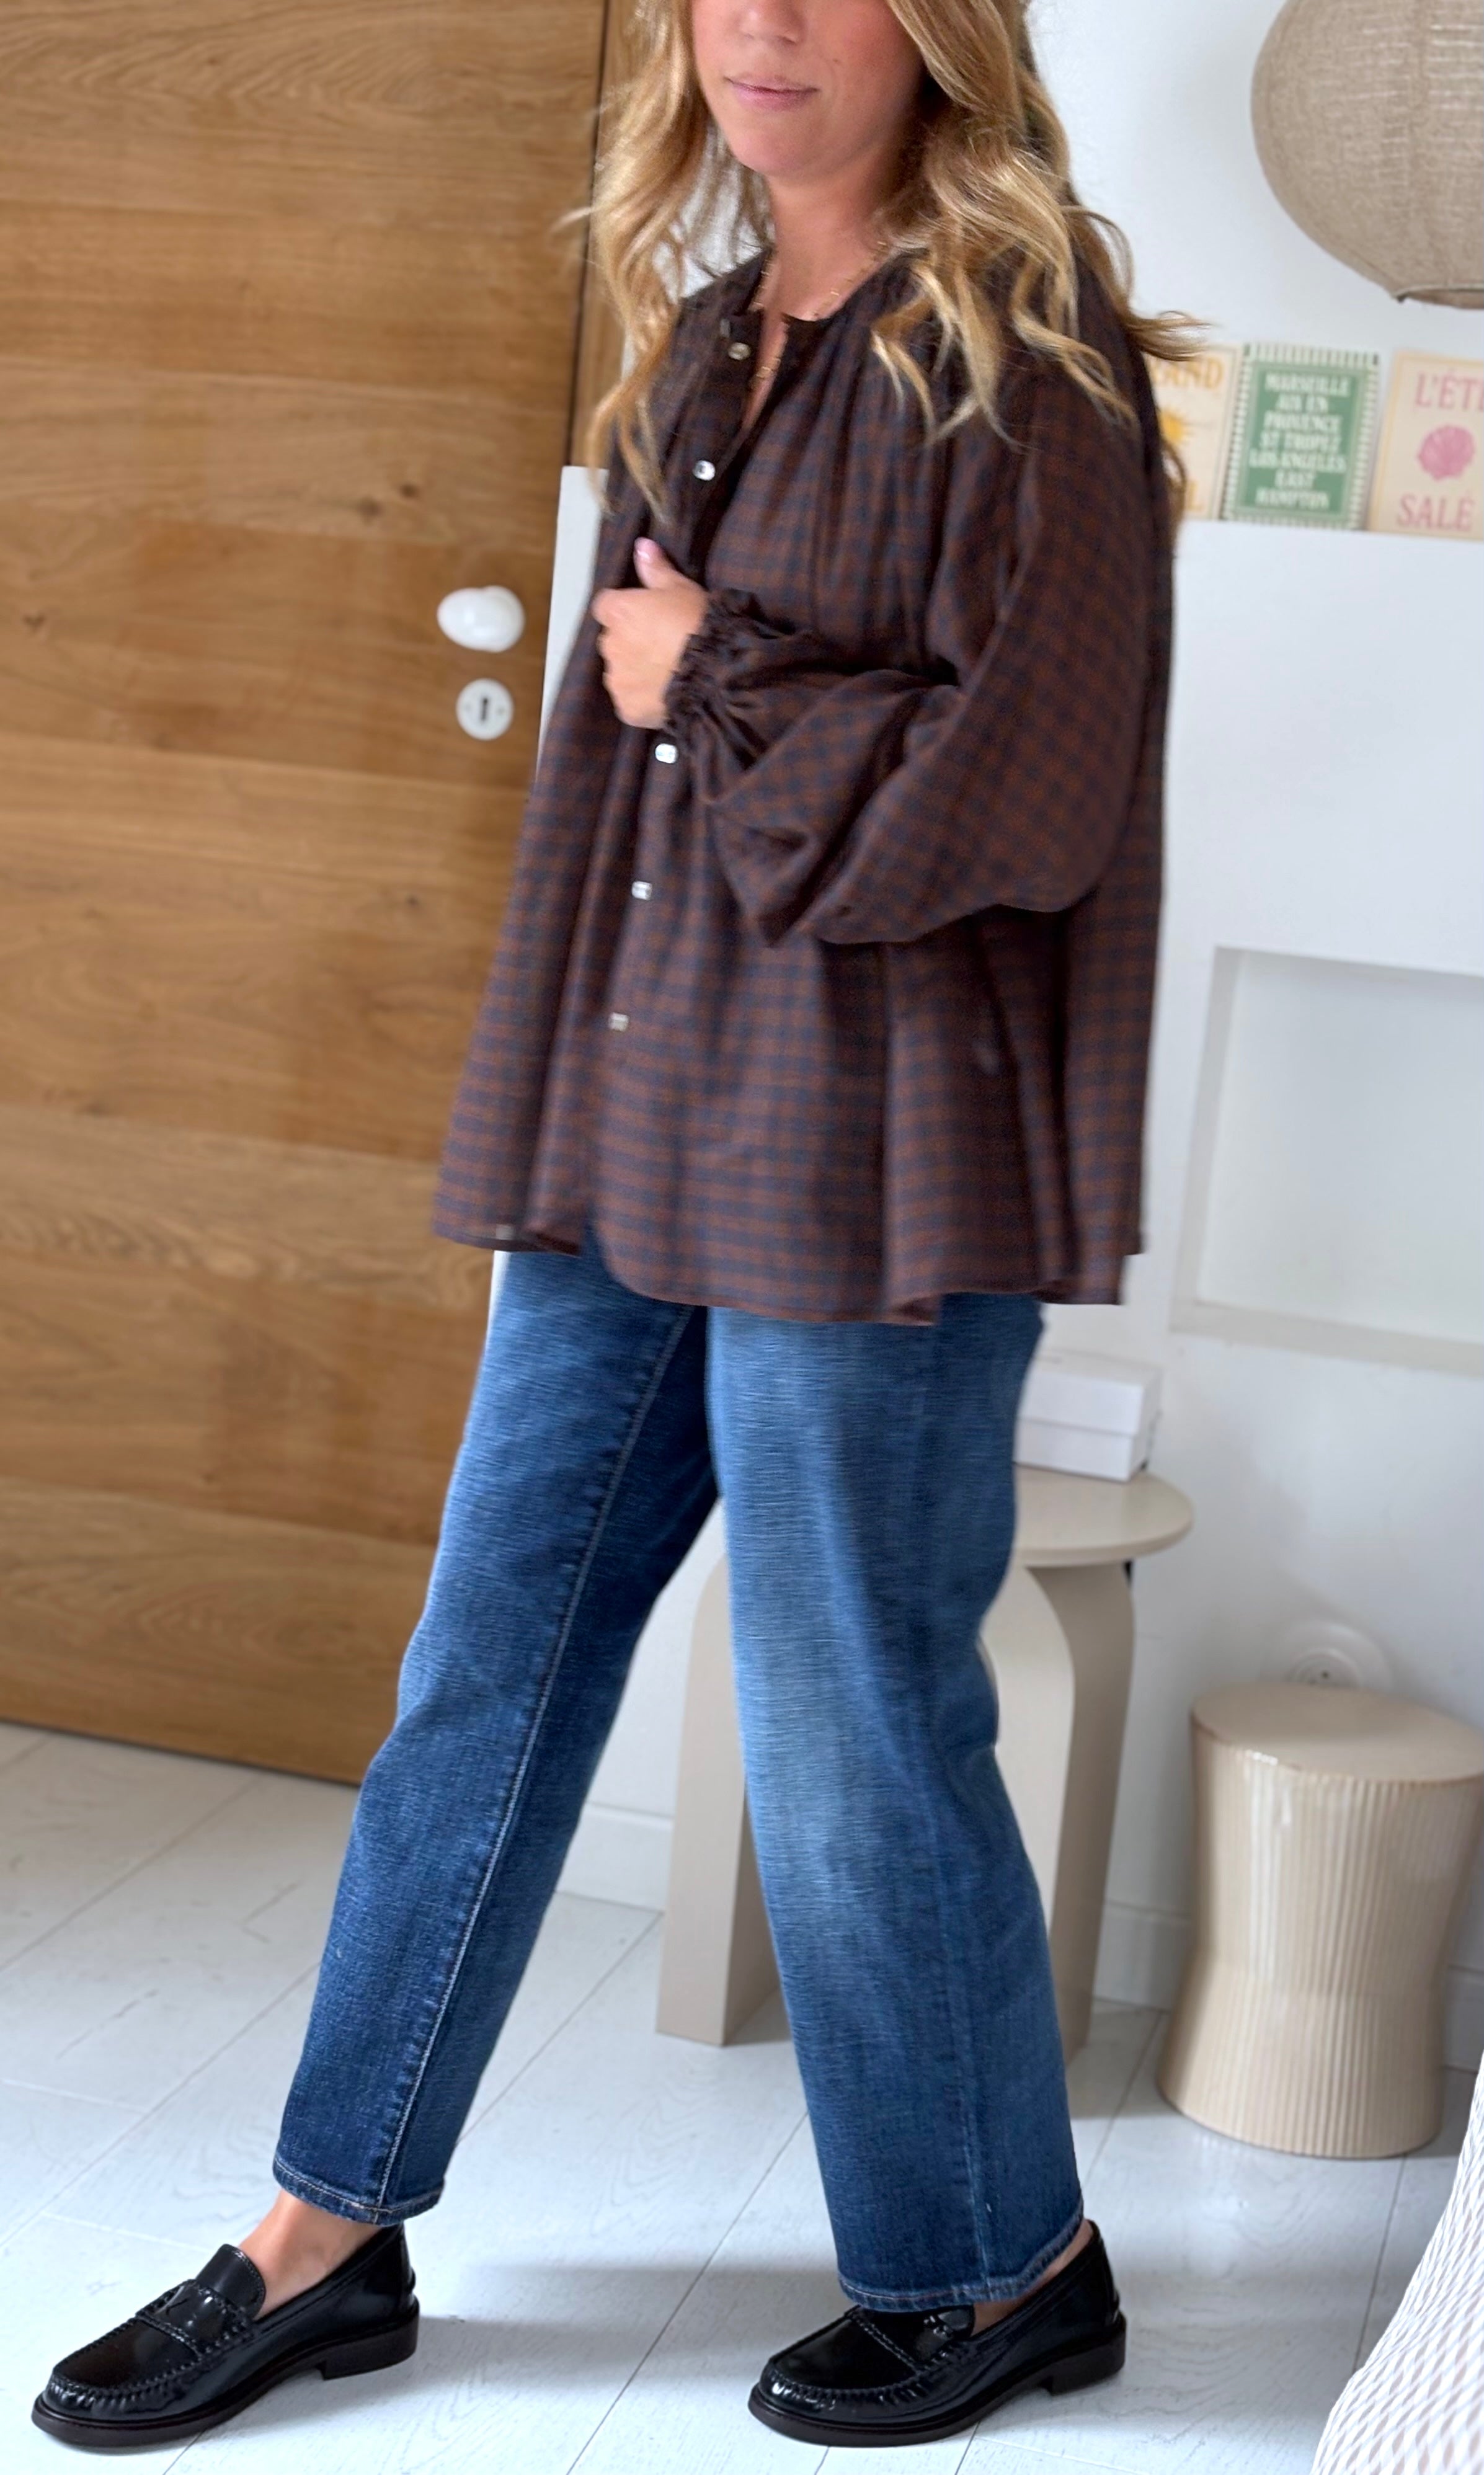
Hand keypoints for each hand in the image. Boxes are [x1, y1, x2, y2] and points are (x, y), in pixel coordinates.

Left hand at [591, 538, 707, 728]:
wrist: (711, 675)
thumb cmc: (697, 624)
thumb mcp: (681, 589)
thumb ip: (656, 569)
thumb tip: (641, 545)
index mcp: (619, 611)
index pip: (606, 605)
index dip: (624, 611)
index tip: (645, 617)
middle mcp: (610, 644)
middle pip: (612, 640)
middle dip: (630, 642)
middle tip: (661, 647)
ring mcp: (617, 679)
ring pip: (619, 672)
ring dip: (634, 671)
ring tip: (666, 674)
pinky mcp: (626, 708)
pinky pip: (630, 701)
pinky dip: (642, 698)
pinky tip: (664, 696)